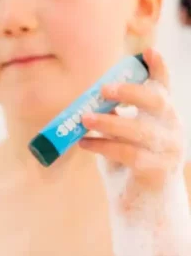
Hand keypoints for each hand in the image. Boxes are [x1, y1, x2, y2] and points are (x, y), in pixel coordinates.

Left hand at [79, 48, 185, 192]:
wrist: (143, 205)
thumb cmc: (128, 164)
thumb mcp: (120, 134)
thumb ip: (112, 115)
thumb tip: (88, 100)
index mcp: (163, 115)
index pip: (164, 87)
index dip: (159, 68)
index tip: (148, 50)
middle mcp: (172, 128)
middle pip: (157, 101)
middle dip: (131, 92)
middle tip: (103, 89)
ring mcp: (169, 150)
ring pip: (140, 130)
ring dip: (109, 122)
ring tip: (83, 118)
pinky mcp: (158, 170)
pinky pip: (128, 154)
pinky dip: (102, 146)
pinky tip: (83, 143)